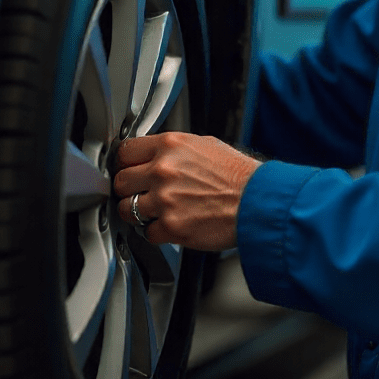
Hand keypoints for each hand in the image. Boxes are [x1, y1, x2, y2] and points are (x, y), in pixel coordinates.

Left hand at [112, 132, 261, 251]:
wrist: (257, 201)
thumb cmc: (237, 175)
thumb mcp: (205, 145)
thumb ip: (173, 149)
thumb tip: (154, 154)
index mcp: (170, 145)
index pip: (125, 152)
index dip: (125, 163)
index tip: (128, 169)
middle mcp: (163, 170)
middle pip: (120, 181)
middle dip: (129, 189)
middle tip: (140, 192)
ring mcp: (164, 200)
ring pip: (126, 209)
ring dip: (138, 213)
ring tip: (156, 211)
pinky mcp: (171, 227)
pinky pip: (147, 233)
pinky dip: (157, 232)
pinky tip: (172, 224)